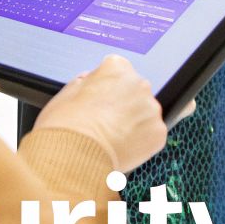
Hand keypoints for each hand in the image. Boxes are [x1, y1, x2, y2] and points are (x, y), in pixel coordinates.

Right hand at [32, 55, 182, 171]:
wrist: (76, 155)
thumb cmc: (66, 125)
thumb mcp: (66, 93)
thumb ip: (84, 83)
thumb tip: (89, 82)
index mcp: (116, 68)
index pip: (117, 70)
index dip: (106, 88)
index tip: (99, 101)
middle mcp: (138, 83)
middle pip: (134, 91)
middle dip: (124, 104)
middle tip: (106, 122)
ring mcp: (151, 108)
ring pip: (145, 114)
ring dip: (134, 123)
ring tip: (113, 138)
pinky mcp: (158, 132)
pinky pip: (151, 135)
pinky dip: (141, 142)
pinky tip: (123, 148)